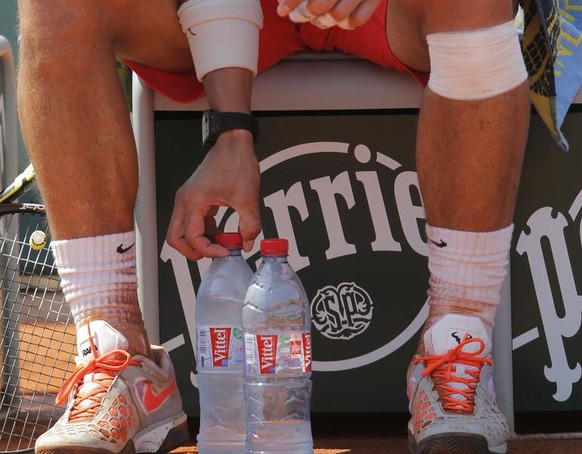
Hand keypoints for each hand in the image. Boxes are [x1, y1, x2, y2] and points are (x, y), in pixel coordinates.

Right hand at [166, 129, 260, 259]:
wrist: (233, 141)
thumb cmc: (236, 162)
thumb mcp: (248, 198)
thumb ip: (250, 225)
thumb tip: (247, 243)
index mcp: (193, 201)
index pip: (192, 237)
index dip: (208, 250)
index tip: (226, 251)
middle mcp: (185, 200)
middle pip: (176, 238)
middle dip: (193, 251)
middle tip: (215, 253)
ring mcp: (188, 198)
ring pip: (182, 230)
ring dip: (198, 241)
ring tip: (221, 243)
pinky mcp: (194, 197)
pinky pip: (192, 221)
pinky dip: (203, 230)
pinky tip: (220, 231)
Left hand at [277, 0, 381, 29]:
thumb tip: (283, 1)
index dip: (291, 0)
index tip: (281, 10)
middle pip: (321, 4)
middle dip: (305, 13)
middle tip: (296, 16)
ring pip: (337, 16)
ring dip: (321, 21)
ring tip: (313, 19)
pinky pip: (356, 21)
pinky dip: (343, 25)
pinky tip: (336, 20)